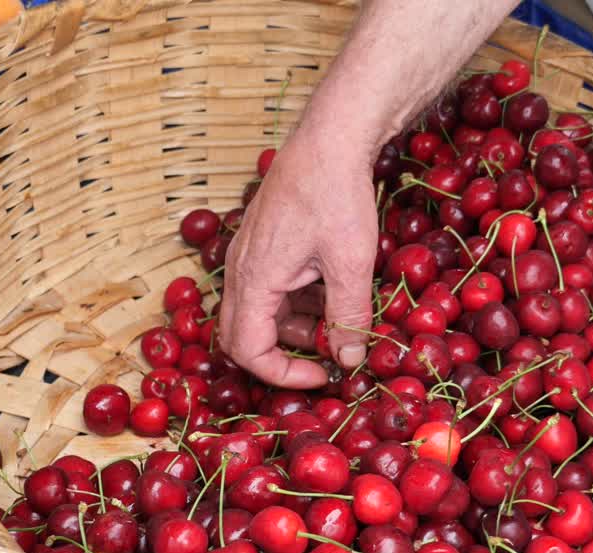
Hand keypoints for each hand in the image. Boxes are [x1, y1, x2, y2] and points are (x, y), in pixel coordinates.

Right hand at [219, 127, 378, 388]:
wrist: (330, 137)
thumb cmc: (337, 195)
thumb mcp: (351, 263)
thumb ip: (348, 317)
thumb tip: (350, 362)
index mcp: (254, 279)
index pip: (248, 351)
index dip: (284, 374)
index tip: (324, 375)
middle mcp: (240, 269)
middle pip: (245, 336)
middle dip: (287, 354)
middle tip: (331, 354)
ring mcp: (248, 254)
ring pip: (261, 312)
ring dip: (298, 327)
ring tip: (343, 319)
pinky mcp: (262, 242)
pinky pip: (270, 287)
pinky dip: (299, 301)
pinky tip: (333, 289)